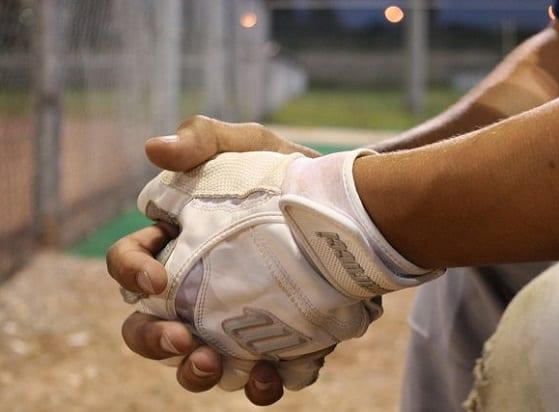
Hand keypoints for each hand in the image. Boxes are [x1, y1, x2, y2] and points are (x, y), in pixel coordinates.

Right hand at [131, 147, 442, 395]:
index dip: (131, 272)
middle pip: (149, 327)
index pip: (129, 263)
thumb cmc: (286, 171)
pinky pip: (259, 374)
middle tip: (180, 340)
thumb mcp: (248, 145)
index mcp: (177, 245)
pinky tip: (272, 375)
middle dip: (154, 341)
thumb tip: (154, 149)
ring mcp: (235, 320)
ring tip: (213, 364)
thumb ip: (203, 139)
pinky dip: (261, 383)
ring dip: (197, 373)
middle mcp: (197, 290)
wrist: (347, 203)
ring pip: (198, 361)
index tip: (157, 277)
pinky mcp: (277, 339)